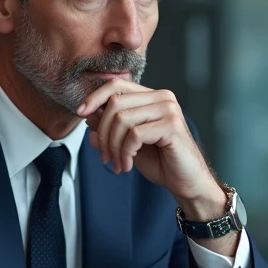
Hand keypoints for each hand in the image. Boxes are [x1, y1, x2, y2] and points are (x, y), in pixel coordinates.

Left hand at [76, 80, 225, 220]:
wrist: (187, 183)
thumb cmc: (161, 162)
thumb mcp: (128, 143)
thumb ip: (111, 127)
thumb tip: (88, 115)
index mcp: (152, 96)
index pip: (116, 85)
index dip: (94, 97)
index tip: (80, 113)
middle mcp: (162, 97)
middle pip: (115, 103)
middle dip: (103, 133)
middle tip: (105, 157)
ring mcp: (169, 109)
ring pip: (122, 119)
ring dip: (113, 147)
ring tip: (118, 164)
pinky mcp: (172, 125)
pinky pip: (134, 134)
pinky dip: (125, 153)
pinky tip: (128, 165)